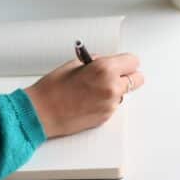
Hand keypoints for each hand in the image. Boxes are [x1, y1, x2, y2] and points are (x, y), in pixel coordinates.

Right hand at [24, 54, 143, 138]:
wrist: (41, 113)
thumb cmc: (51, 89)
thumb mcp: (73, 65)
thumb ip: (94, 62)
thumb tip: (104, 62)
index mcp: (104, 69)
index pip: (133, 61)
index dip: (125, 61)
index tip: (120, 62)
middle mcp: (111, 87)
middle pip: (138, 79)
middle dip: (127, 75)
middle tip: (113, 75)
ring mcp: (110, 105)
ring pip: (124, 93)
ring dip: (114, 90)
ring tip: (92, 89)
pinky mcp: (105, 118)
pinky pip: (112, 105)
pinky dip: (104, 102)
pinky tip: (87, 100)